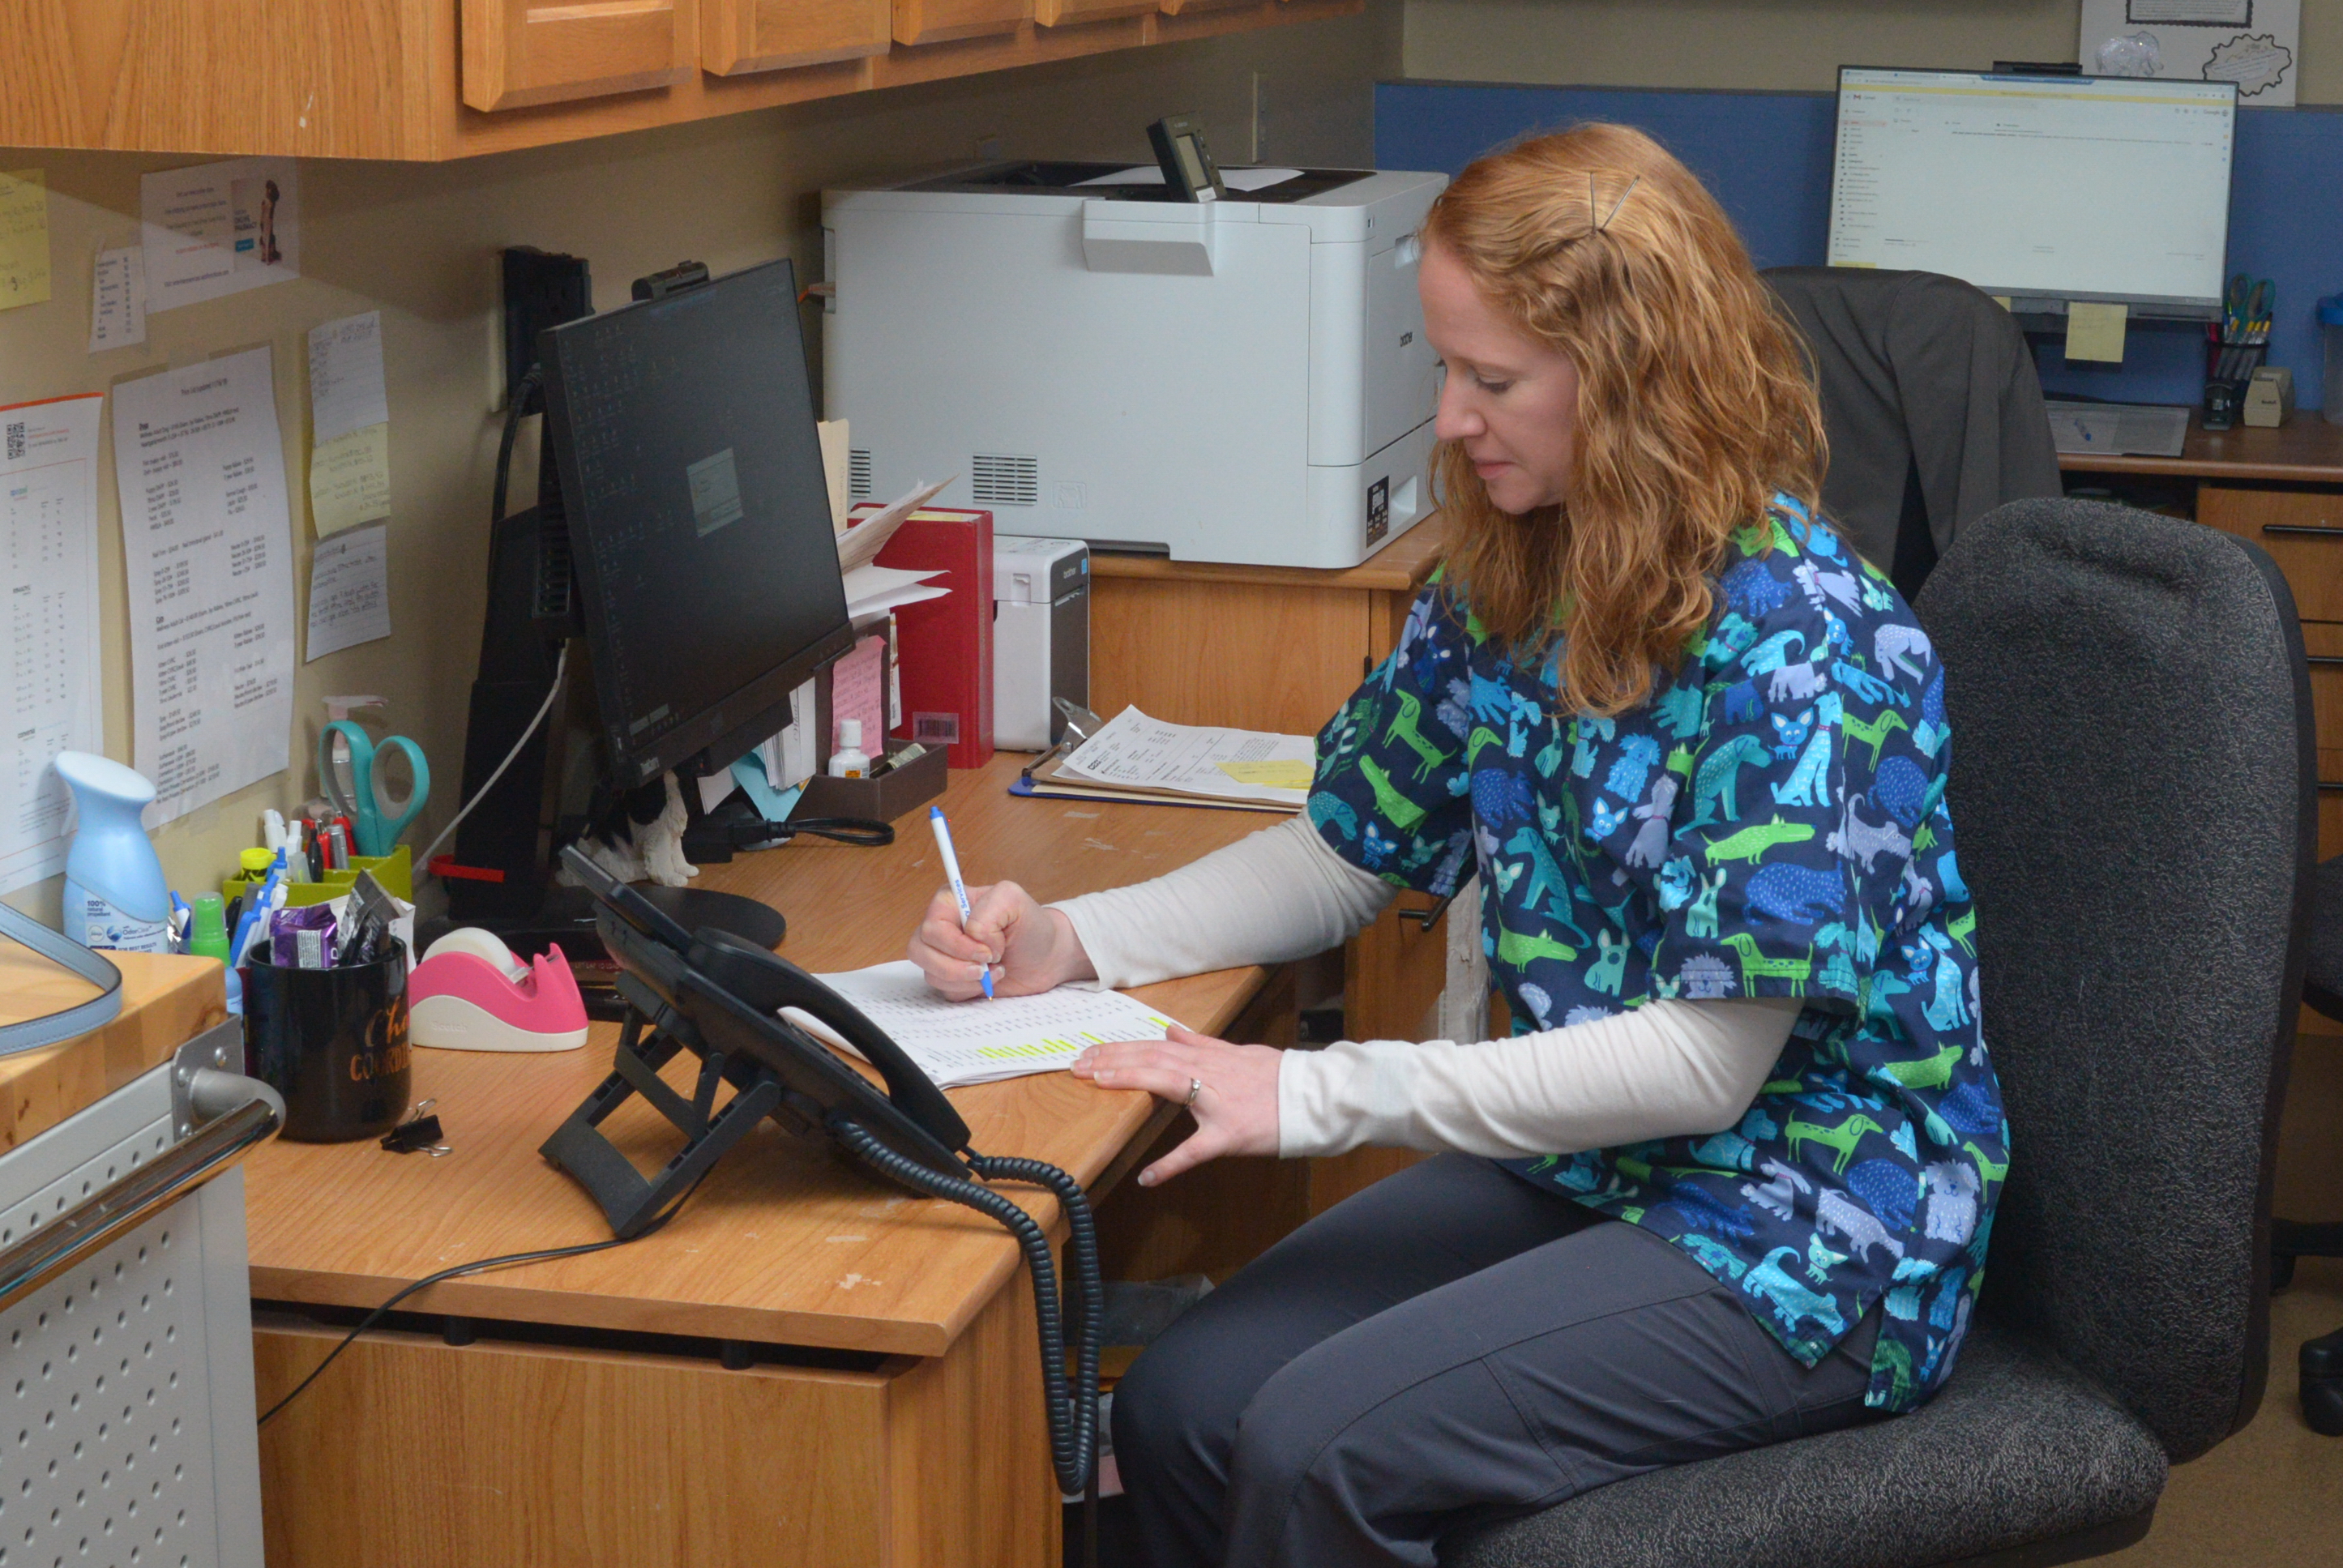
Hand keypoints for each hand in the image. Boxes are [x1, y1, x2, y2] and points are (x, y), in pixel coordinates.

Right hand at [906, 880, 1094, 999]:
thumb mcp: (1014, 900)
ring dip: (965, 978)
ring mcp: (943, 954)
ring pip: (930, 973)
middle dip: (957, 965)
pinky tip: (989, 980)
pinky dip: (969, 990)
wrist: (1046, 958)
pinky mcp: (951, 978)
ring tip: (994, 971)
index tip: (986, 951)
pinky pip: (944, 990)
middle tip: (988, 965)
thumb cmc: (1030, 926)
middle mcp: (941, 928)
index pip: (931, 926)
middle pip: (921, 951)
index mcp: (950, 903)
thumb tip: (971, 936)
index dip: (955, 944)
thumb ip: (988, 910)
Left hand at [1070, 1025, 1281, 1185]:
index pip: (1155, 1047)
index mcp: (1209, 1058)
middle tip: (1077, 1064)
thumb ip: (1202, 1044)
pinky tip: (1147, 1177)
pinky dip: (1170, 1165)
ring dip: (1129, 1080)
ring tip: (1096, 1083)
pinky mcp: (1229, 1135)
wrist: (1313, 1098)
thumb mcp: (1238, 1053)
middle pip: (1152, 1058)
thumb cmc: (1277, 1077)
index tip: (1090, 1052)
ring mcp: (1217, 1102)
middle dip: (1112, 1059)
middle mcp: (1208, 1073)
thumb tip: (1171, 1030)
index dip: (1121, 1049)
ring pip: (1166, 1083)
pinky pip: (1195, 1151)